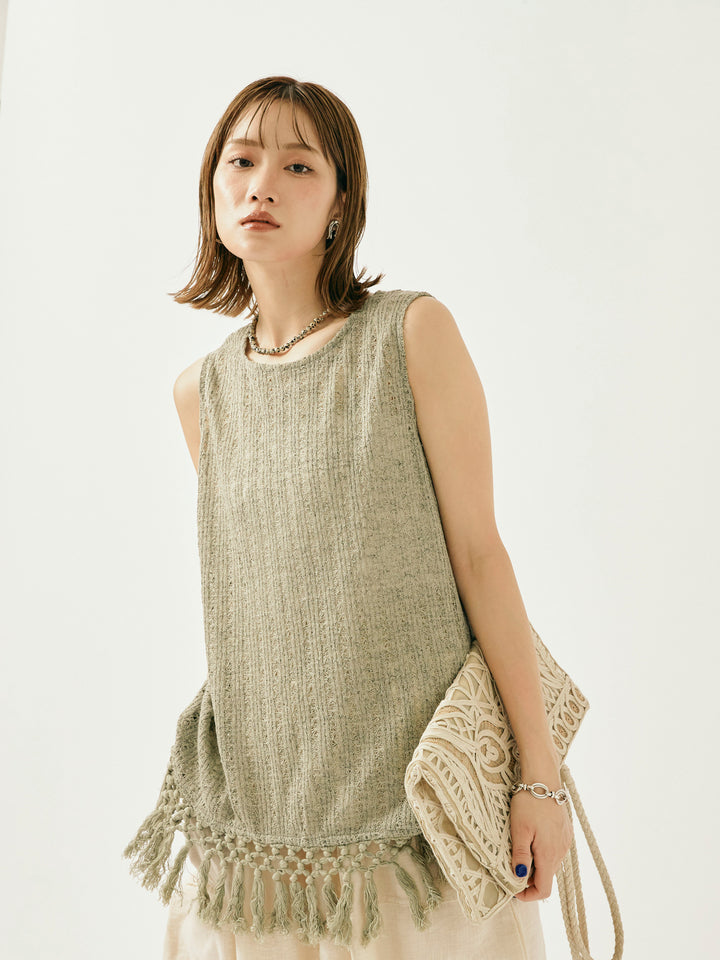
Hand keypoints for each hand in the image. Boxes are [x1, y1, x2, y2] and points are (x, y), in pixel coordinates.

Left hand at [510, 781, 572, 901]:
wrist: (544, 780)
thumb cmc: (529, 803)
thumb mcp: (519, 830)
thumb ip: (521, 856)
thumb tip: (520, 878)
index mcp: (549, 855)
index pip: (544, 889)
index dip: (528, 895)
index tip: (513, 889)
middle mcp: (561, 852)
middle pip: (547, 878)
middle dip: (530, 879)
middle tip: (512, 869)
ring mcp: (565, 842)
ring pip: (551, 864)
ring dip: (536, 866)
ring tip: (520, 852)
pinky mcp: (565, 832)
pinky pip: (555, 851)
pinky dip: (543, 854)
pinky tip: (532, 840)